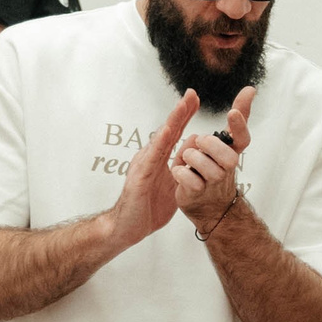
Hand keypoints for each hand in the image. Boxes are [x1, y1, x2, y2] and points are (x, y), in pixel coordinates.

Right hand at [102, 92, 195, 252]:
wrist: (127, 229)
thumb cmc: (147, 208)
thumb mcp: (172, 187)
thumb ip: (181, 170)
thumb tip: (193, 154)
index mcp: (158, 160)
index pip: (174, 134)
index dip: (184, 117)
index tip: (195, 99)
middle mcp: (149, 158)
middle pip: (167, 131)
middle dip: (180, 112)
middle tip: (191, 93)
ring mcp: (143, 166)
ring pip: (159, 140)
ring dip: (171, 122)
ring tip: (182, 106)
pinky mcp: (139, 179)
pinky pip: (151, 159)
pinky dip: (159, 144)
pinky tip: (167, 133)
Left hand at [171, 87, 256, 227]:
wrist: (210, 206)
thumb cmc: (216, 167)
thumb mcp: (227, 141)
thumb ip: (239, 116)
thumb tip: (251, 89)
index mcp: (232, 152)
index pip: (242, 139)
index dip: (239, 126)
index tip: (231, 112)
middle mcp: (226, 168)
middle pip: (228, 157)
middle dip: (210, 146)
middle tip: (200, 142)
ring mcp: (213, 183)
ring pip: (208, 169)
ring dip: (193, 159)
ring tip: (187, 158)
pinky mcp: (197, 194)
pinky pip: (191, 181)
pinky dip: (181, 173)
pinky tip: (179, 171)